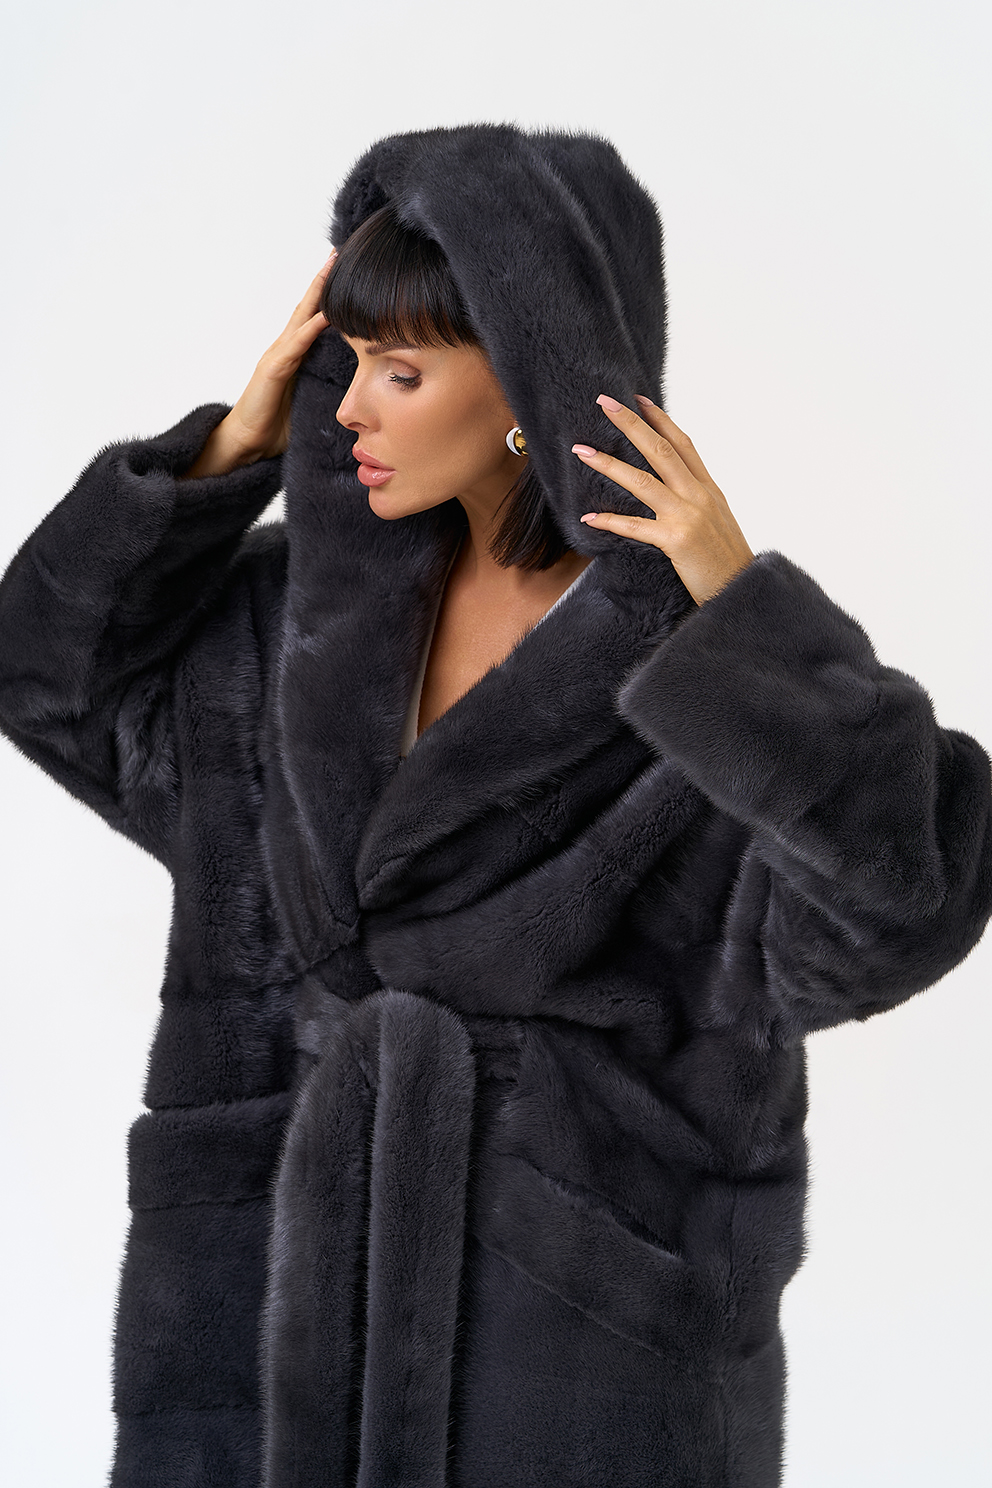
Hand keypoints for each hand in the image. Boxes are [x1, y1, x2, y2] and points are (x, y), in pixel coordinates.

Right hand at [180, 251, 336, 478]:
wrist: (247, 443)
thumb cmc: (276, 426)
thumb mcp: (309, 402)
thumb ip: (325, 388)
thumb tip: (355, 389)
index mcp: (294, 356)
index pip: (313, 320)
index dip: (328, 298)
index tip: (345, 276)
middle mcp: (284, 349)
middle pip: (306, 308)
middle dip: (322, 281)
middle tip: (338, 254)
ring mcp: (277, 356)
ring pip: (301, 318)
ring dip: (318, 293)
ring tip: (332, 269)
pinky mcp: (273, 369)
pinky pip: (296, 345)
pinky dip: (312, 328)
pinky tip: (328, 314)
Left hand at [572, 395, 754, 605]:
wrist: (742, 588)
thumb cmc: (726, 560)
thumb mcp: (717, 520)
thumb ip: (697, 499)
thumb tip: (677, 485)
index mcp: (708, 488)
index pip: (682, 444)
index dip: (659, 419)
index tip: (637, 399)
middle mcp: (698, 496)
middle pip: (660, 451)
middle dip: (631, 424)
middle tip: (605, 403)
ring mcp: (687, 517)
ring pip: (642, 482)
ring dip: (609, 464)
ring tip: (582, 451)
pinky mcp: (677, 541)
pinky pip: (636, 527)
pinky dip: (610, 521)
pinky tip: (589, 517)